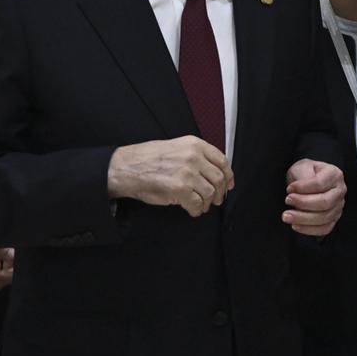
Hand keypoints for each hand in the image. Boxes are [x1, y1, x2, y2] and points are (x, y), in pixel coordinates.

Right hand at [107, 136, 233, 217]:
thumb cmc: (149, 159)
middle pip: (219, 178)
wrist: (128, 167)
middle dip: (220, 192)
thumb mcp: (176, 147)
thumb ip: (196, 156)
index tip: (229, 184)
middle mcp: (194, 157)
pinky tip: (192, 210)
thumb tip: (213, 172)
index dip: (228, 175)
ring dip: (208, 203)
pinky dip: (197, 210)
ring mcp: (188, 173)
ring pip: (210, 193)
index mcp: (195, 145)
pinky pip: (197, 204)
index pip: (222, 161)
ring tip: (201, 206)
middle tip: (217, 200)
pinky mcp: (180, 189)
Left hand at [283, 160, 345, 236]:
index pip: (320, 184)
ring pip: (325, 217)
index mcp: (334, 174)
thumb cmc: (304, 173)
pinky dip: (309, 230)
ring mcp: (338, 206)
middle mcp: (340, 191)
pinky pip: (325, 229)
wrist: (306, 181)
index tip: (289, 189)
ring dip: (303, 219)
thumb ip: (302, 177)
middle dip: (304, 204)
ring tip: (287, 216)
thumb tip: (299, 192)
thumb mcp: (301, 167)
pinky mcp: (333, 219)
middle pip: (325, 202)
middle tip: (287, 201)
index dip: (303, 188)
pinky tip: (296, 225)